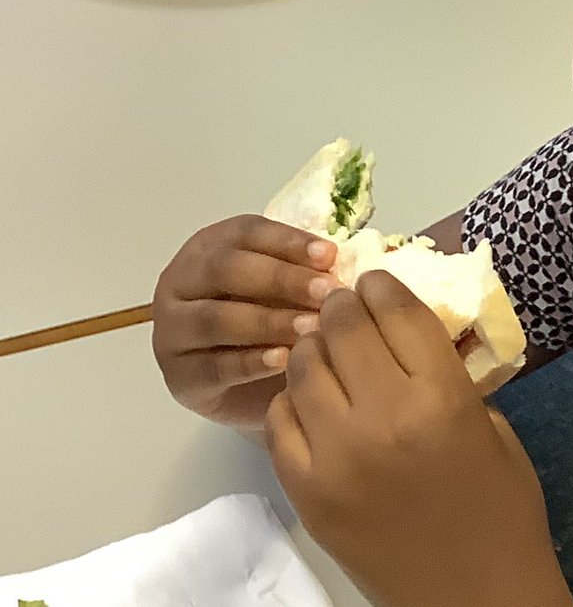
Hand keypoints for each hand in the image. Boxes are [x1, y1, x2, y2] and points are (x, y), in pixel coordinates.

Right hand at [151, 214, 340, 428]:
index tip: (331, 255)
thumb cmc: (272, 322)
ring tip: (314, 329)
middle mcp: (181, 282)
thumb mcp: (288, 288)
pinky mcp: (179, 377)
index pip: (246, 232)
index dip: (289, 241)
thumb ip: (307, 269)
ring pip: (216, 319)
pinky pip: (213, 367)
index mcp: (209, 247)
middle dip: (282, 279)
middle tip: (328, 293)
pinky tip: (286, 360)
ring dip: (269, 322)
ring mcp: (173, 330)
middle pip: (227, 270)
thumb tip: (351, 257)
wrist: (248, 388)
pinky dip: (251, 363)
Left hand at [266, 271, 572, 606]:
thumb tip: (408, 333)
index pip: (396, 311)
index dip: (383, 285)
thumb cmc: (502, 510)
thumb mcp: (494, 428)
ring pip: (302, 367)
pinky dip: (293, 401)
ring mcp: (336, 457)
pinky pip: (279, 421)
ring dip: (315, 349)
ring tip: (327, 352)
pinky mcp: (306, 492)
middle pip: (342, 328)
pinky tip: (314, 403)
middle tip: (346, 307)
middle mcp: (383, 417)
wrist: (475, 597)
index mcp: (441, 398)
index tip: (376, 282)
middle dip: (343, 306)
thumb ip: (449, 376)